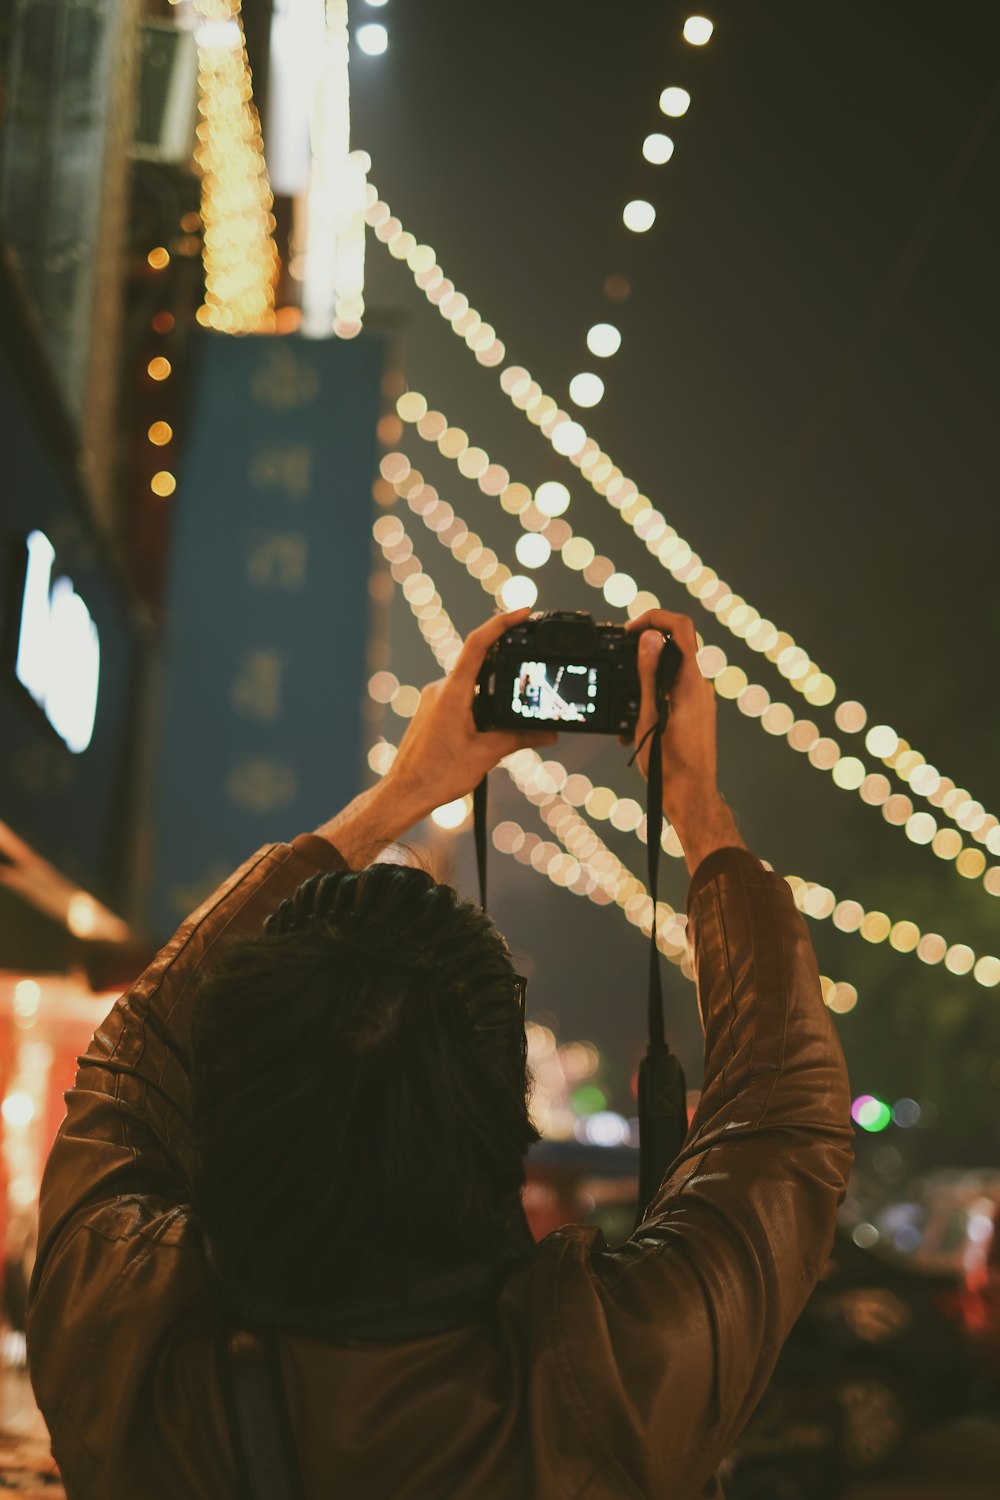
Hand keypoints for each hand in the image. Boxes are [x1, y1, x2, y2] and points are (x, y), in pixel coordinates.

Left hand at [383, 608, 557, 825]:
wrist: (404, 793)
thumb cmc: (437, 775)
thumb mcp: (486, 755)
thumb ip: (519, 738)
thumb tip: (549, 733)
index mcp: (453, 692)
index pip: (478, 644)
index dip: (501, 623)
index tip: (523, 612)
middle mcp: (441, 689)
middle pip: (480, 663)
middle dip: (507, 666)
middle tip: (532, 670)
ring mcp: (434, 699)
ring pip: (472, 684)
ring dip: (494, 693)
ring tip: (510, 717)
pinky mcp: (432, 710)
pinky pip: (462, 697)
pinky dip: (481, 704)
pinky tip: (490, 728)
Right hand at [625, 608, 744, 873]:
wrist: (691, 796)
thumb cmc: (669, 764)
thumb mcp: (648, 716)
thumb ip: (649, 674)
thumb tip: (649, 637)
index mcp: (690, 682)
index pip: (680, 627)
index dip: (654, 618)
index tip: (629, 631)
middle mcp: (700, 686)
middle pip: (673, 646)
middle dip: (643, 651)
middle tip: (618, 664)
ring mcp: (700, 700)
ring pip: (670, 671)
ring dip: (645, 679)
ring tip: (623, 706)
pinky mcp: (696, 713)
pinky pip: (673, 691)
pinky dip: (653, 697)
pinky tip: (634, 724)